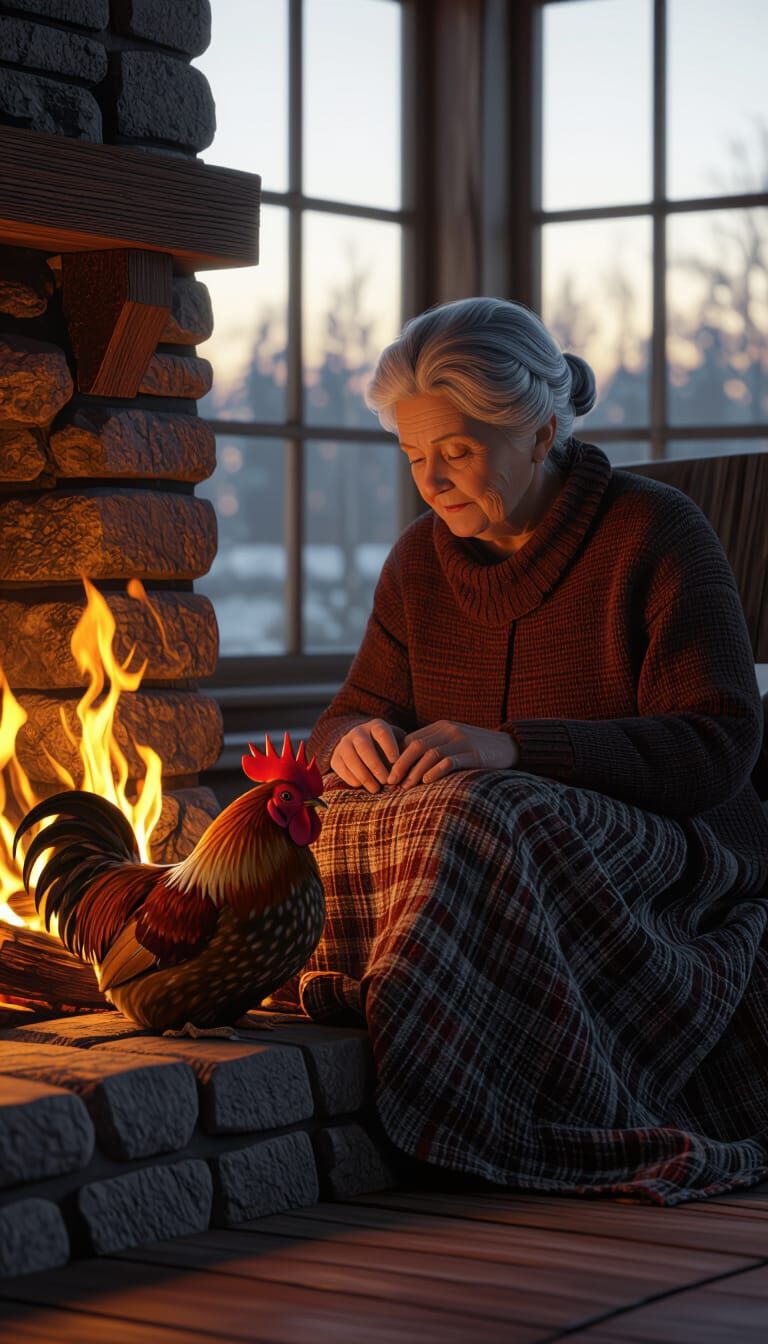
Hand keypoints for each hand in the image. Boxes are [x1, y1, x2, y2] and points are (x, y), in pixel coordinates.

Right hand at [330, 718, 406, 792]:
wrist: (364, 748)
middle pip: (364, 747)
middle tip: (386, 781)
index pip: (382, 733)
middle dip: (375, 766)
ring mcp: (344, 743)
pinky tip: (361, 787)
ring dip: (364, 775)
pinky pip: (341, 768)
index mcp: (376, 726)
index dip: (389, 747)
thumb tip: (410, 770)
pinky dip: (351, 778)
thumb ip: (404, 755)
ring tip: (375, 789)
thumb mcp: (398, 746)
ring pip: (351, 758)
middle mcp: (358, 732)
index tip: (396, 763)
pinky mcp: (335, 757)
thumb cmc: (388, 750)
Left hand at [386, 720, 518, 788]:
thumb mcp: (452, 743)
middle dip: (401, 765)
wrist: (509, 745)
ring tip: (405, 787)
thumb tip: (406, 768)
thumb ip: (433, 749)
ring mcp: (462, 741)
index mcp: (440, 727)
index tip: (387, 775)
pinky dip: (436, 771)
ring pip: (431, 754)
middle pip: (417, 745)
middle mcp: (449, 731)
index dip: (397, 758)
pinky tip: (427, 782)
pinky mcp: (475, 754)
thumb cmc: (476, 749)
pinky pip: (451, 761)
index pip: (411, 740)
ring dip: (415, 771)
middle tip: (390, 782)